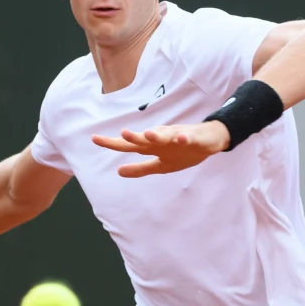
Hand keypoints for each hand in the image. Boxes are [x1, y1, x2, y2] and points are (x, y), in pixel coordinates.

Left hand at [91, 121, 230, 177]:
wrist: (210, 140)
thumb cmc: (182, 151)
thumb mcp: (160, 165)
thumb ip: (140, 169)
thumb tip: (118, 171)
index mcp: (152, 147)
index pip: (129, 145)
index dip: (112, 143)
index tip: (94, 138)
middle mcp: (161, 139)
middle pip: (145, 138)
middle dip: (134, 137)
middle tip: (122, 134)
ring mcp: (177, 136)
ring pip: (165, 135)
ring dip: (157, 134)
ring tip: (147, 134)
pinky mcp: (193, 137)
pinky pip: (188, 137)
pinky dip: (184, 137)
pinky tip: (180, 139)